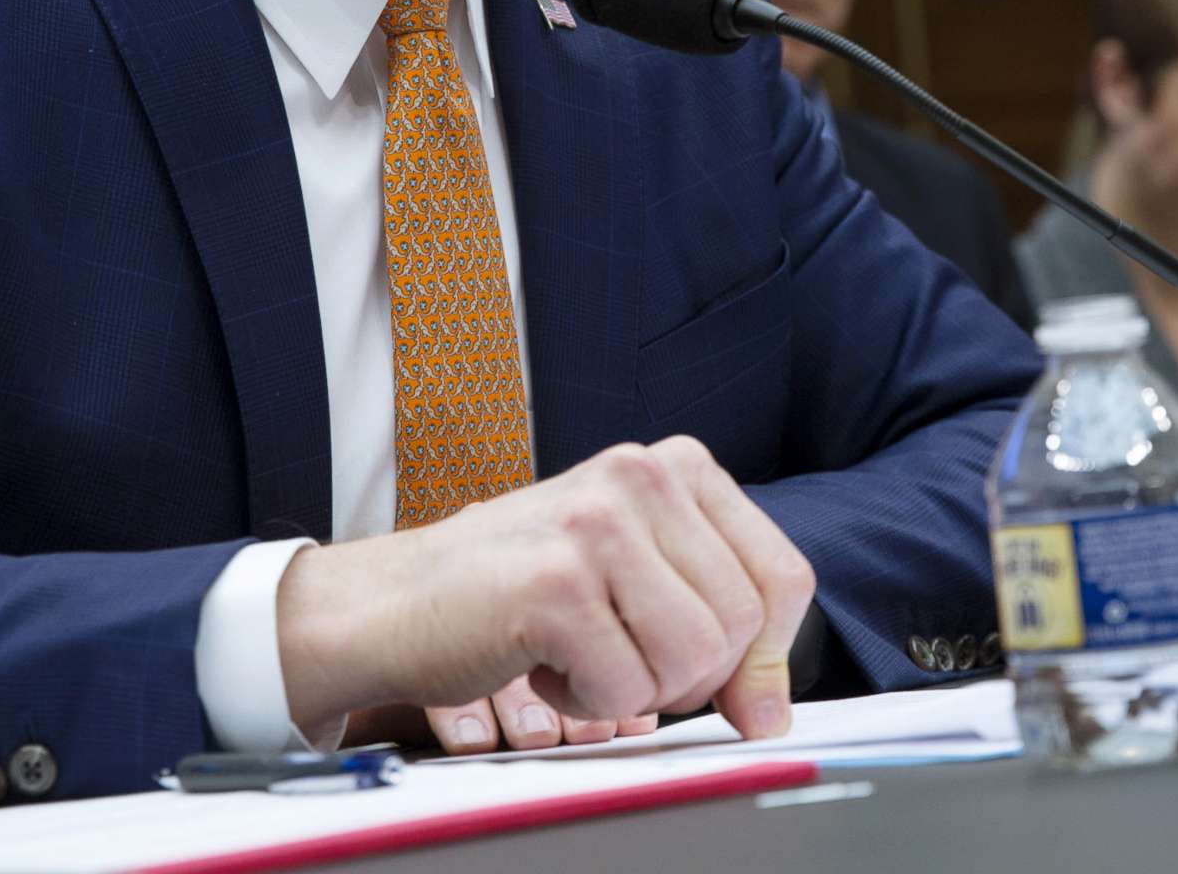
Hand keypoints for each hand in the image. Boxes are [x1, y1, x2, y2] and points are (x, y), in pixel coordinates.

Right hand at [277, 436, 814, 739]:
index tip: (735, 693)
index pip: (784, 577)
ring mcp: (597, 525)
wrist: (394, 600)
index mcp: (674, 464)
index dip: (768, 656)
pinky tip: (543, 663)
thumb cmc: (518, 591)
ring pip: (694, 659)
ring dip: (639, 689)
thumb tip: (772, 712)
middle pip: (743, 626)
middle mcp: (642, 475)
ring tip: (581, 655)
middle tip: (621, 660)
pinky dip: (588, 701)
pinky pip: (627, 688)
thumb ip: (715, 621)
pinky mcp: (555, 584)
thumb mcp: (636, 577)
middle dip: (690, 677)